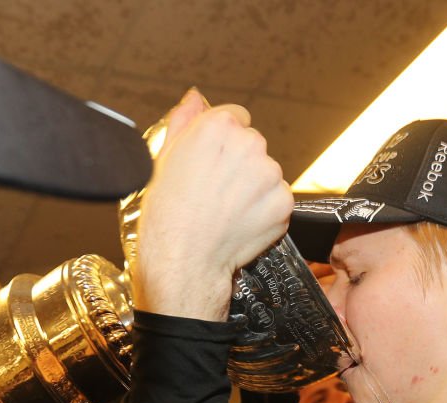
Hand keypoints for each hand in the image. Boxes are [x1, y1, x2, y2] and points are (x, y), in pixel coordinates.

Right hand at [134, 89, 293, 320]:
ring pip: (266, 173)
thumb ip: (184, 121)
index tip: (214, 160)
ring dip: (253, 188)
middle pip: (253, 145)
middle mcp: (248, 144)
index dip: (223, 141)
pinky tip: (240, 222)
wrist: (183, 260)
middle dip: (240, 164)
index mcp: (217, 127)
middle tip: (216, 191)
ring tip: (226, 210)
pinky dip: (264, 211)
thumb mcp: (163, 159)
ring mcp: (269, 174)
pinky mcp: (283, 202)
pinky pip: (277, 199)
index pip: (236, 117)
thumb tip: (195, 98)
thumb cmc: (168, 216)